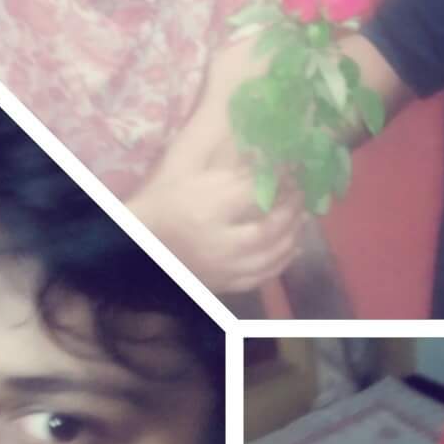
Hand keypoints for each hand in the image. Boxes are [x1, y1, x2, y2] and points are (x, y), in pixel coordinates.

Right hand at [131, 161, 302, 294]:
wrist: (141, 240)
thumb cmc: (165, 202)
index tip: (293, 169)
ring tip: (301, 218)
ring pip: (269, 257)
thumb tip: (270, 159)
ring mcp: (222, 268)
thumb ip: (231, 170)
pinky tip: (291, 248)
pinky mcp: (222, 284)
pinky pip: (261, 277)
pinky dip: (281, 262)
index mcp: (207, 209)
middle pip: (269, 228)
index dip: (279, 179)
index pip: (253, 192)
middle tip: (301, 194)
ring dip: (292, 236)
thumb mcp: (191, 175)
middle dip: (291, 210)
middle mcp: (217, 243)